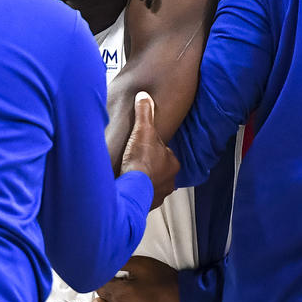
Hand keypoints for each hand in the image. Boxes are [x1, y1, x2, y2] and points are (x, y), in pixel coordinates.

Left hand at [94, 255, 180, 301]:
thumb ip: (123, 263)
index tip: (96, 274)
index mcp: (120, 291)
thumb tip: (109, 263)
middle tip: (96, 285)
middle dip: (100, 291)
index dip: (98, 278)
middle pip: (105, 298)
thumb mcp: (142, 265)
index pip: (102, 284)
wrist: (182, 299)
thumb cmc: (163, 281)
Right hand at [120, 91, 179, 208]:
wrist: (130, 188)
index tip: (141, 148)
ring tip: (131, 175)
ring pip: (153, 185)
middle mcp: (170, 181)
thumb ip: (144, 113)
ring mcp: (159, 194)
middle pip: (160, 170)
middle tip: (135, 161)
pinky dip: (137, 193)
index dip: (153, 149)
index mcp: (173, 163)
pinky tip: (128, 186)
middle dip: (150, 167)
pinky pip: (144, 197)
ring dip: (144, 181)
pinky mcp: (147, 204)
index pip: (165, 153)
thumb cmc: (139, 162)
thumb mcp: (142, 130)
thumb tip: (144, 97)